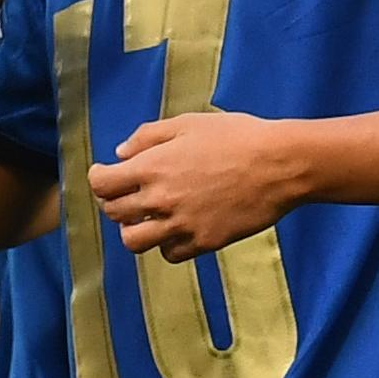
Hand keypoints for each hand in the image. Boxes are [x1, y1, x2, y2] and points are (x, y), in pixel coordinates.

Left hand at [89, 112, 299, 260]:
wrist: (280, 165)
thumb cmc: (238, 137)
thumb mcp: (189, 123)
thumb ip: (148, 137)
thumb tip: (121, 154)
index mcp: (153, 167)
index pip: (102, 184)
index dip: (98, 179)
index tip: (104, 175)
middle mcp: (160, 200)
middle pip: (113, 213)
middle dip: (114, 202)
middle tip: (127, 195)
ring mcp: (181, 225)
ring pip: (134, 242)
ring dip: (135, 230)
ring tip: (148, 219)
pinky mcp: (203, 242)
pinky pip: (169, 254)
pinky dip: (167, 243)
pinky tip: (178, 228)